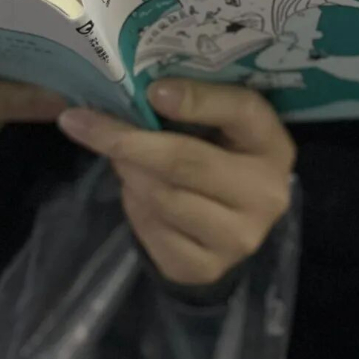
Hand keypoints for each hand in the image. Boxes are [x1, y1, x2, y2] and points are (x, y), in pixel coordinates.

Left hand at [57, 80, 295, 285]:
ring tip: (120, 159)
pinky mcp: (207, 268)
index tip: (151, 91)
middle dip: (127, 140)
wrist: (227, 225)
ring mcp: (239, 238)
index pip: (241, 111)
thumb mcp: (217, 125)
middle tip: (86, 124)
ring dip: (129, 173)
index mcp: (272, 145)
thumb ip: (192, 103)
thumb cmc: (217, 158)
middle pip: (185, 161)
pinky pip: (153, 231)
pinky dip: (134, 207)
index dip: (195, 99)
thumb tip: (147, 92)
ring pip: (163, 197)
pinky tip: (136, 194)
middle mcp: (266, 195)